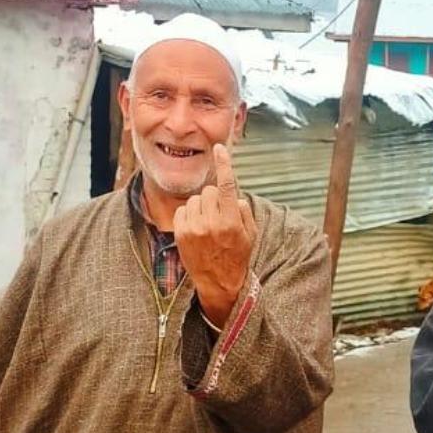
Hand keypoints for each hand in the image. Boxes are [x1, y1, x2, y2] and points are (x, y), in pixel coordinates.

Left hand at [174, 143, 257, 327]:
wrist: (218, 282)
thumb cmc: (237, 256)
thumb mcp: (251, 234)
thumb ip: (244, 211)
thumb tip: (233, 193)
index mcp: (232, 222)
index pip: (226, 186)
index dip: (224, 165)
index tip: (219, 149)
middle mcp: (211, 223)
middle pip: (209, 190)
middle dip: (214, 198)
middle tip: (219, 214)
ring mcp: (194, 228)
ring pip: (196, 199)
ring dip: (202, 206)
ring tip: (208, 224)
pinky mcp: (181, 233)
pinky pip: (183, 209)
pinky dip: (190, 214)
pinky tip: (197, 228)